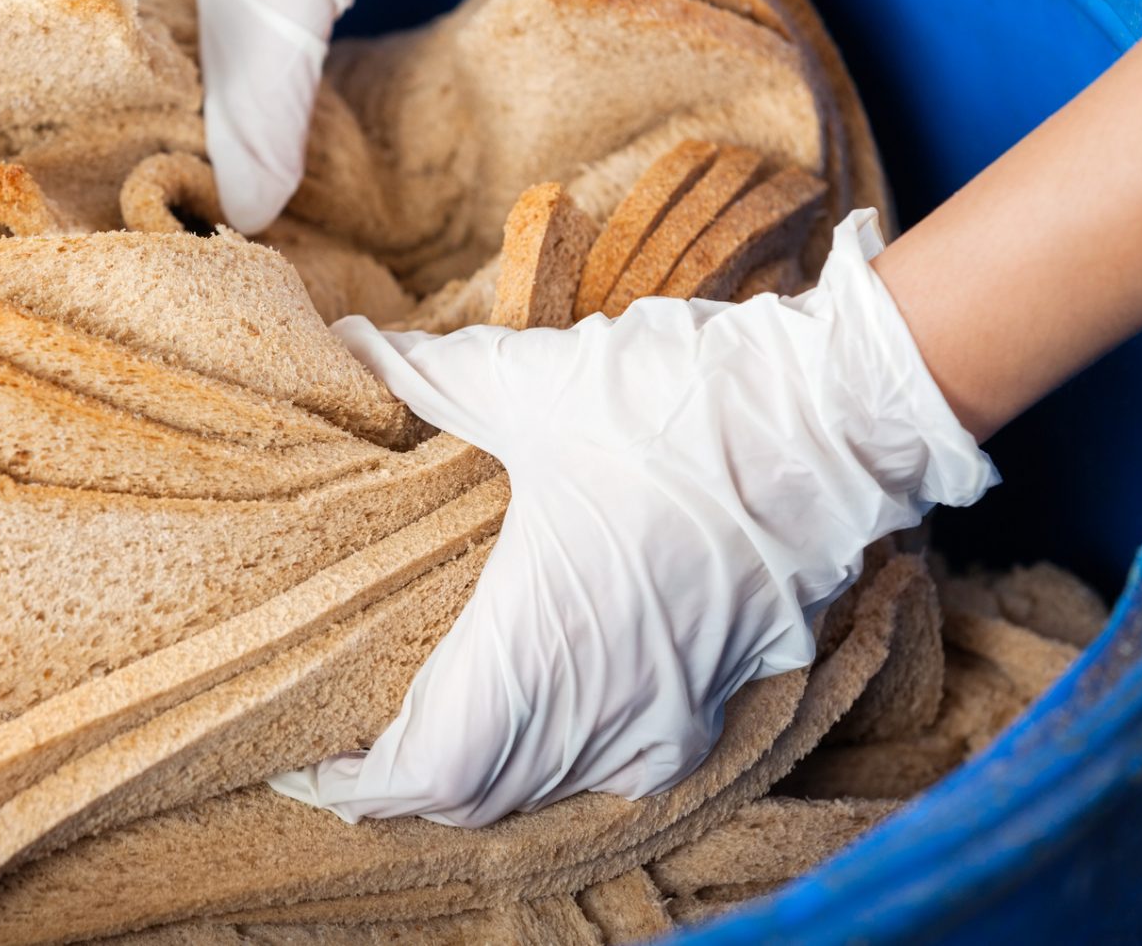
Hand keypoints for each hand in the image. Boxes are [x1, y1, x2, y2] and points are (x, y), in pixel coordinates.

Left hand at [270, 211, 994, 824]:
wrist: (832, 418)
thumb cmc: (673, 404)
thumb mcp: (527, 380)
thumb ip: (422, 375)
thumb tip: (346, 347)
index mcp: (541, 644)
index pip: (427, 771)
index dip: (357, 780)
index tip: (308, 760)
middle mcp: (605, 707)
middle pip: (477, 793)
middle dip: (407, 777)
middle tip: (349, 740)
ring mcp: (669, 713)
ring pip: (547, 785)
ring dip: (481, 768)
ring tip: (424, 722)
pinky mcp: (718, 698)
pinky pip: (615, 763)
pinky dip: (556, 755)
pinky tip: (529, 708)